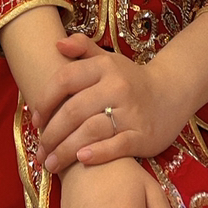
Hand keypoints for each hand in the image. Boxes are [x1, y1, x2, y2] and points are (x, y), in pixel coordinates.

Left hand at [32, 34, 190, 171]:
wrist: (172, 93)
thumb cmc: (130, 79)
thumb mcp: (107, 59)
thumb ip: (82, 48)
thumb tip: (57, 44)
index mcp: (104, 66)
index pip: (64, 80)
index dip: (44, 101)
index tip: (35, 120)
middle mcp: (116, 87)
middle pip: (73, 111)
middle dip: (51, 134)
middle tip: (40, 151)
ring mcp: (131, 112)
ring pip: (90, 131)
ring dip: (66, 150)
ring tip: (52, 163)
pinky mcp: (143, 135)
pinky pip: (117, 146)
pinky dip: (97, 153)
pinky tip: (81, 160)